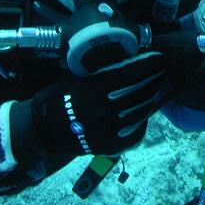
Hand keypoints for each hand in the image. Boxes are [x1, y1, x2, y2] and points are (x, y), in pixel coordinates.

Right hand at [30, 50, 165, 157]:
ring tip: (155, 87)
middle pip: (140, 93)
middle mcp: (104, 111)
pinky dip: (143, 120)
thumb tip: (128, 59)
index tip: (159, 58)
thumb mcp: (78, 77)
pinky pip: (135, 133)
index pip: (131, 75)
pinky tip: (144, 110)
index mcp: (94, 91)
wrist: (44, 129)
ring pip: (141, 112)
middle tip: (160, 70)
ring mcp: (109, 131)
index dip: (149, 65)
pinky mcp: (110, 146)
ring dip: (151, 98)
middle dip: (154, 79)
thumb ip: (102, 72)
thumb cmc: (59, 97)